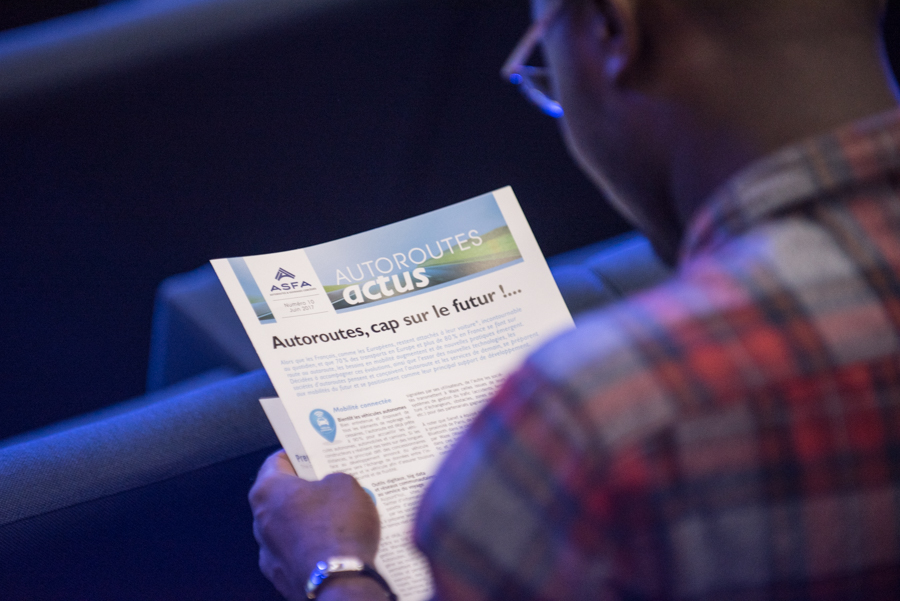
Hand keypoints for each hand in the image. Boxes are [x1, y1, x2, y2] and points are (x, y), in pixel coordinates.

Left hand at [249, 451, 380, 599]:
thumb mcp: (347, 484)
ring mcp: (269, 552)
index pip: (276, 461)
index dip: (299, 454)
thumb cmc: (338, 529)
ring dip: (310, 520)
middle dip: (308, 489)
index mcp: (268, 491)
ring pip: (290, 526)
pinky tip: (337, 544)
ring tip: (342, 517)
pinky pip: (298, 552)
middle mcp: (260, 521)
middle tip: (334, 483)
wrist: (341, 583)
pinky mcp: (282, 576)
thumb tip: (331, 486)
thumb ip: (333, 478)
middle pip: (283, 495)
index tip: (315, 452)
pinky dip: (313, 546)